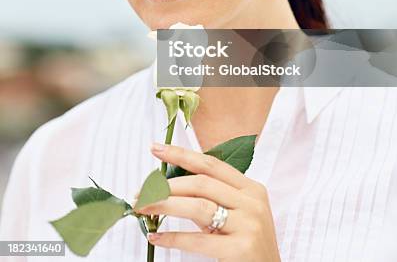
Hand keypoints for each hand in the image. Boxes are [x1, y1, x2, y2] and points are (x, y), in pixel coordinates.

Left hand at [137, 142, 280, 261]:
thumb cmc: (250, 248)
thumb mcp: (238, 216)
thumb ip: (214, 199)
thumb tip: (172, 186)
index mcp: (252, 189)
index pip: (211, 164)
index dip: (181, 154)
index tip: (156, 149)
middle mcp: (252, 203)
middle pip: (201, 183)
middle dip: (166, 185)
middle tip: (141, 191)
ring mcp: (249, 225)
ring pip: (198, 206)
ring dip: (166, 205)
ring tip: (143, 208)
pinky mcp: (241, 249)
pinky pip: (198, 239)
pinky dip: (174, 237)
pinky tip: (157, 237)